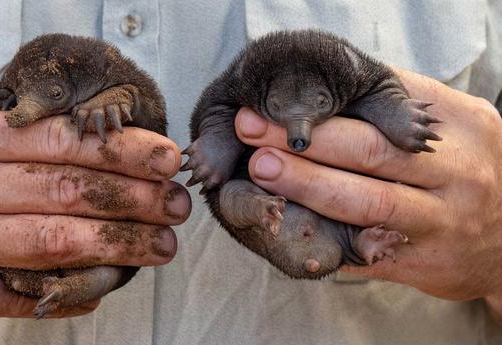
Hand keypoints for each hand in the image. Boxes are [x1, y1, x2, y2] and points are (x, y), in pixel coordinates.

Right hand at [0, 108, 188, 327]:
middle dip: (133, 198)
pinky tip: (102, 288)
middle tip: (177, 204)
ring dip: (115, 244)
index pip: (62, 140)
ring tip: (159, 245)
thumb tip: (86, 154)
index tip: (165, 157)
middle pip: (67, 190)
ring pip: (51, 241)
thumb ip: (9, 144)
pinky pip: (19, 294)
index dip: (121, 149)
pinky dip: (68, 292)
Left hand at [234, 69, 501, 322]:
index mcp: (461, 125)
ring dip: (306, 184)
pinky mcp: (423, 263)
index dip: (326, 105)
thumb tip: (327, 84)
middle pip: (370, 152)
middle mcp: (458, 172)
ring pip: (365, 202)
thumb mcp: (454, 126)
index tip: (277, 100)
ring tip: (262, 170)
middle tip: (253, 130)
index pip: (387, 105)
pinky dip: (323, 234)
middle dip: (305, 140)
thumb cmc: (466, 170)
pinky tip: (285, 221)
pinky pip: (365, 249)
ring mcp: (443, 221)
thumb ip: (398, 104)